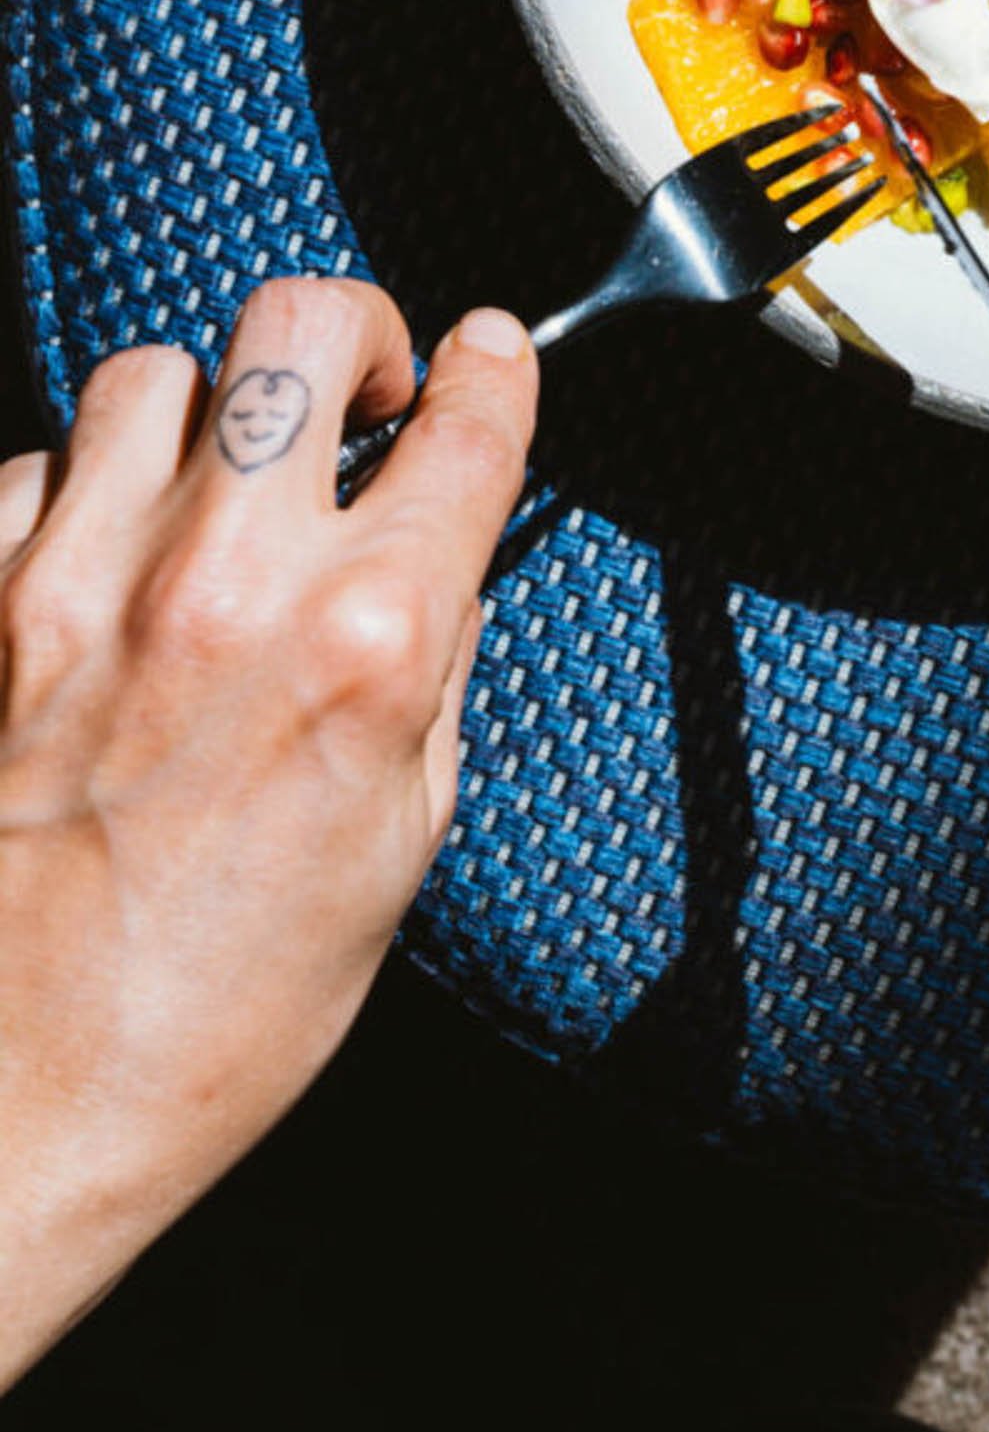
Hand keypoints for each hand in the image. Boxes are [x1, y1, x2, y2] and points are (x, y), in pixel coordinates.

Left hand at [0, 279, 535, 1382]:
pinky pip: (34, 467)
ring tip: (216, 481)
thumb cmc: (208, 1015)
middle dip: (353, 331)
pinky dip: (78, 494)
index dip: (497, 367)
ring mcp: (84, 583)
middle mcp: (225, 585)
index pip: (469, 425)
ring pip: (155, 371)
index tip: (490, 357)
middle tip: (359, 387)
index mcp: (363, 647)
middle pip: (301, 324)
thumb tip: (439, 564)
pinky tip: (105, 562)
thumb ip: (426, 672)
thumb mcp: (395, 844)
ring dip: (205, 412)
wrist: (16, 1107)